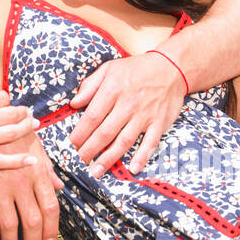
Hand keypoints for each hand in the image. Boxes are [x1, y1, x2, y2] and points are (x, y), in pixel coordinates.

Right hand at [0, 71, 39, 171]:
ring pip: (10, 134)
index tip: (3, 99)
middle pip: (11, 114)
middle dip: (22, 111)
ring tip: (33, 124)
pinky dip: (17, 161)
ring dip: (26, 129)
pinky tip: (31, 160)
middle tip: (28, 110)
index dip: (5, 97)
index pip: (1, 97)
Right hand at [0, 128, 60, 239]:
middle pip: (33, 221)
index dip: (52, 229)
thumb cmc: (8, 131)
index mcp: (37, 171)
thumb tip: (59, 186)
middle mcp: (22, 182)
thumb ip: (46, 167)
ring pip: (10, 225)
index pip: (51, 207)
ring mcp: (0, 186)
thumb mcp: (32, 143)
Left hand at [69, 54, 185, 177]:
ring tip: (95, 172)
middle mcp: (128, 104)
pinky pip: (150, 143)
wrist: (171, 67)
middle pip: (105, 132)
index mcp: (113, 90)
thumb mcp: (109, 68)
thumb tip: (74, 103)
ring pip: (124, 141)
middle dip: (89, 150)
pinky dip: (142, 157)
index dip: (80, 133)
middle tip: (77, 163)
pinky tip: (132, 169)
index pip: (92, 116)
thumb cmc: (136, 69)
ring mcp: (145, 115)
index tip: (69, 145)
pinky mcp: (159, 123)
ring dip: (108, 158)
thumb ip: (90, 85)